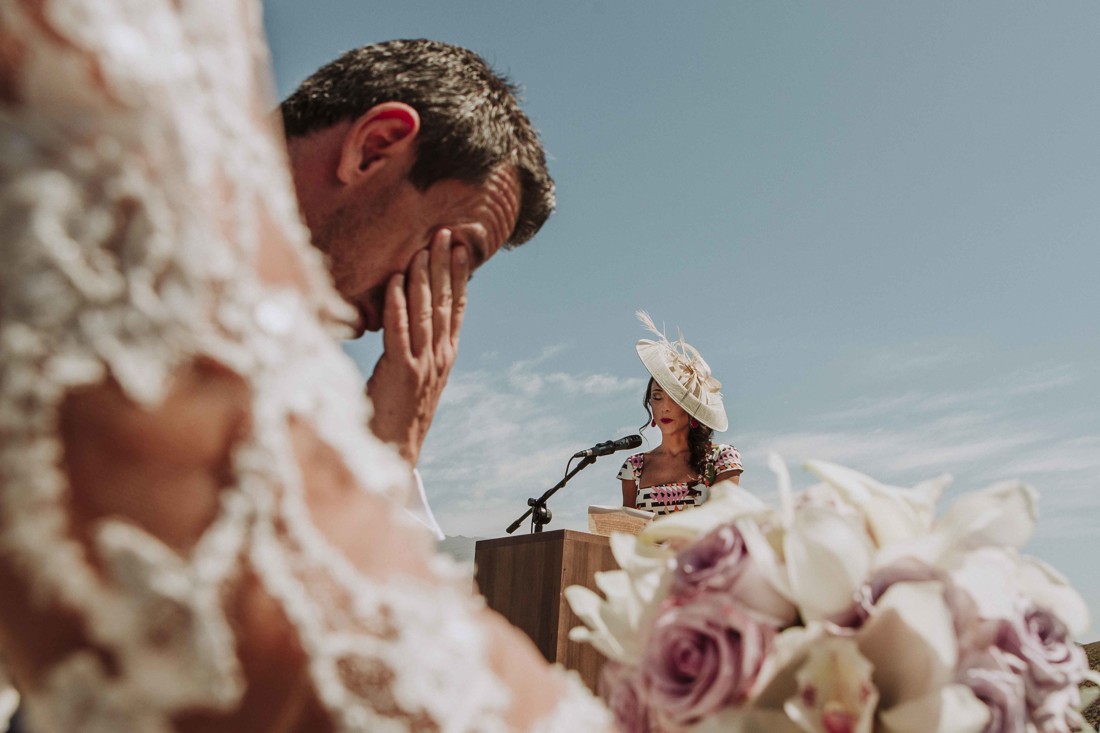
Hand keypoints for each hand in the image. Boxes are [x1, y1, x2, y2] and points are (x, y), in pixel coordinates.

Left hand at [366, 229, 468, 465]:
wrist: (396, 450)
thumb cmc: (398, 413)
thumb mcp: (414, 378)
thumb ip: (415, 350)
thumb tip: (407, 324)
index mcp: (445, 356)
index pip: (455, 308)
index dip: (459, 277)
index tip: (461, 249)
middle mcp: (438, 356)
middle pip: (443, 302)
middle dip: (444, 266)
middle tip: (446, 234)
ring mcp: (421, 363)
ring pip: (424, 311)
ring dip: (423, 277)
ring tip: (423, 249)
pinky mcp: (400, 371)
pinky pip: (398, 330)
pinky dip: (397, 304)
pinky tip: (396, 281)